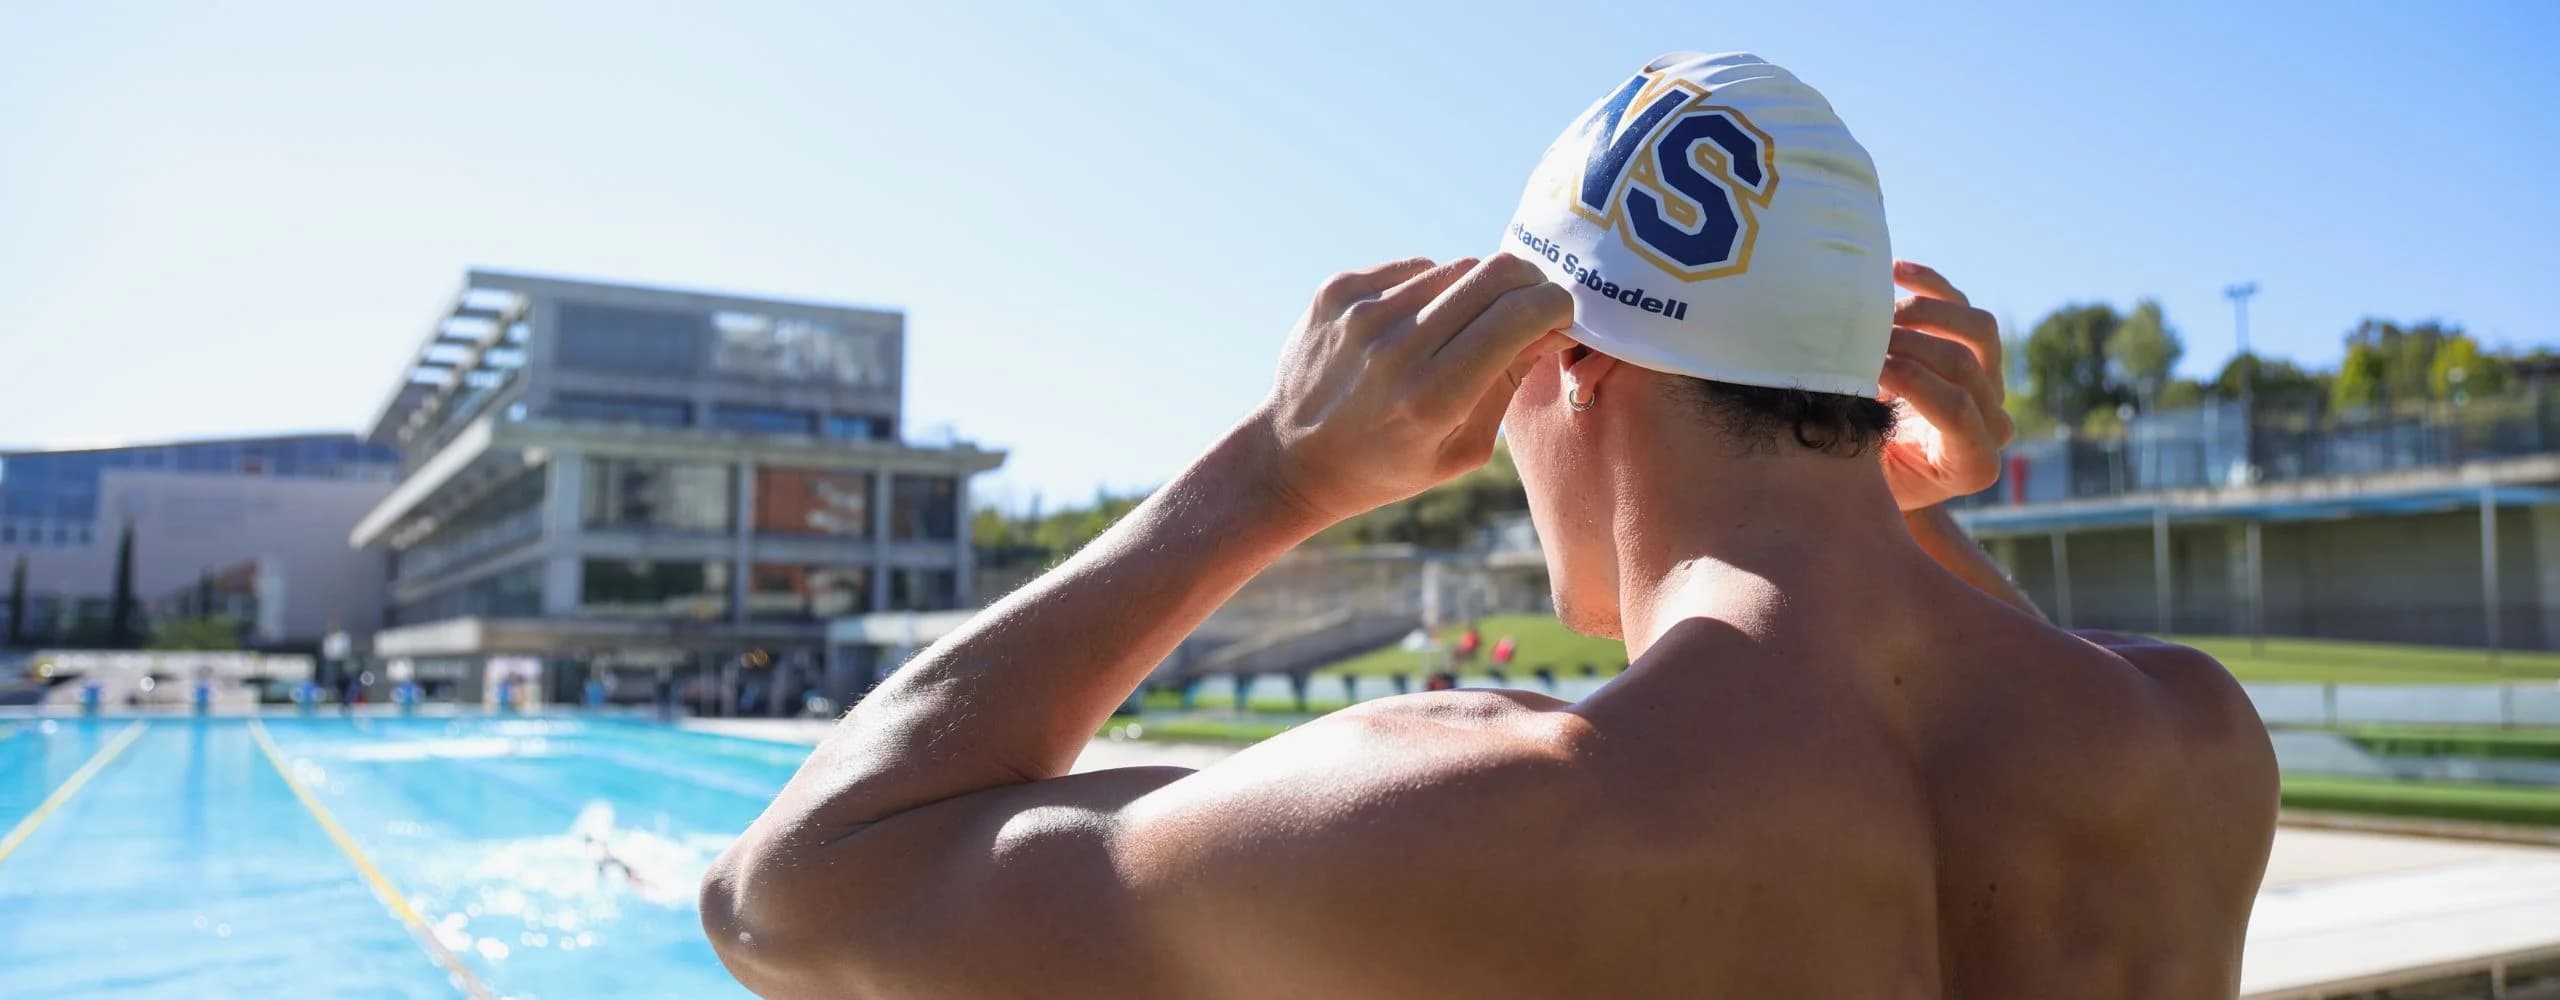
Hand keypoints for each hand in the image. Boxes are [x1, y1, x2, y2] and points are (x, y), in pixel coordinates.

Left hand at [1251, 254, 1574, 523]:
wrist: (1292, 459)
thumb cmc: (1389, 464)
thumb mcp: (1463, 448)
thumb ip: (1511, 382)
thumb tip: (1555, 323)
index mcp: (1433, 397)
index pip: (1519, 314)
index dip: (1555, 306)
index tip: (1559, 315)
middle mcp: (1395, 348)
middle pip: (1495, 273)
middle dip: (1529, 283)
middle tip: (1529, 305)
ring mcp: (1361, 313)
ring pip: (1456, 267)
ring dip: (1474, 292)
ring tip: (1458, 330)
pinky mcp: (1338, 291)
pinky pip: (1414, 268)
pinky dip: (1429, 290)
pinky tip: (1412, 327)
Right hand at [1879, 260, 2012, 511]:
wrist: (1882, 477)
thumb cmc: (1864, 483)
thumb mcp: (1861, 477)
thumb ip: (1861, 446)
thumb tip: (1838, 394)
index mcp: (1972, 463)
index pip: (1957, 410)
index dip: (1912, 381)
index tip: (1865, 367)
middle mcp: (1992, 422)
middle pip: (1966, 365)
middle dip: (1910, 344)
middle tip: (1860, 337)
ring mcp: (1989, 383)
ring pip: (1979, 329)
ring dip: (1926, 312)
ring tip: (1876, 310)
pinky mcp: (1974, 351)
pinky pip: (1963, 307)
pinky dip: (1930, 285)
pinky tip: (1892, 271)